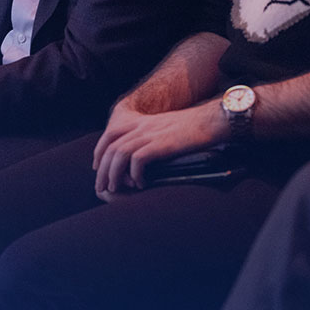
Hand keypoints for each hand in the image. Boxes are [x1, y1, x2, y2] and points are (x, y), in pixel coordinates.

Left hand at [92, 100, 226, 199]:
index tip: (98, 167)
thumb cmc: (193, 127)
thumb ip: (152, 135)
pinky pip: (138, 160)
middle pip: (110, 147)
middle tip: (102, 187)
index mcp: (142, 121)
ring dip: (113, 174)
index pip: (110, 133)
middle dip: (102, 170)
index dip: (100, 151)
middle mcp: (142, 126)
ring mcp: (151, 134)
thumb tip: (144, 153)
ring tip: (115, 189)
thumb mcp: (165, 127)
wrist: (211, 119)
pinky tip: (140, 185)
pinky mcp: (161, 144)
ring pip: (119, 154)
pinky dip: (134, 175)